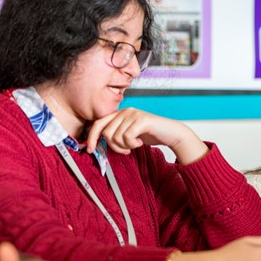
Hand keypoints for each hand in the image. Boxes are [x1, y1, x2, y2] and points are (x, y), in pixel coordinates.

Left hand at [87, 108, 208, 163]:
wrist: (171, 134)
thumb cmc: (151, 134)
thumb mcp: (129, 134)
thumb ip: (116, 134)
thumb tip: (98, 143)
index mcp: (120, 114)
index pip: (98, 123)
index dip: (91, 137)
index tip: (89, 149)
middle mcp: (125, 111)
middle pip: (106, 133)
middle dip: (114, 146)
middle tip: (126, 149)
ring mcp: (133, 114)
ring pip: (116, 136)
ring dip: (125, 146)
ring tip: (135, 145)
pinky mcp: (141, 120)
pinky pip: (127, 137)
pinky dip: (133, 144)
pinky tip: (140, 142)